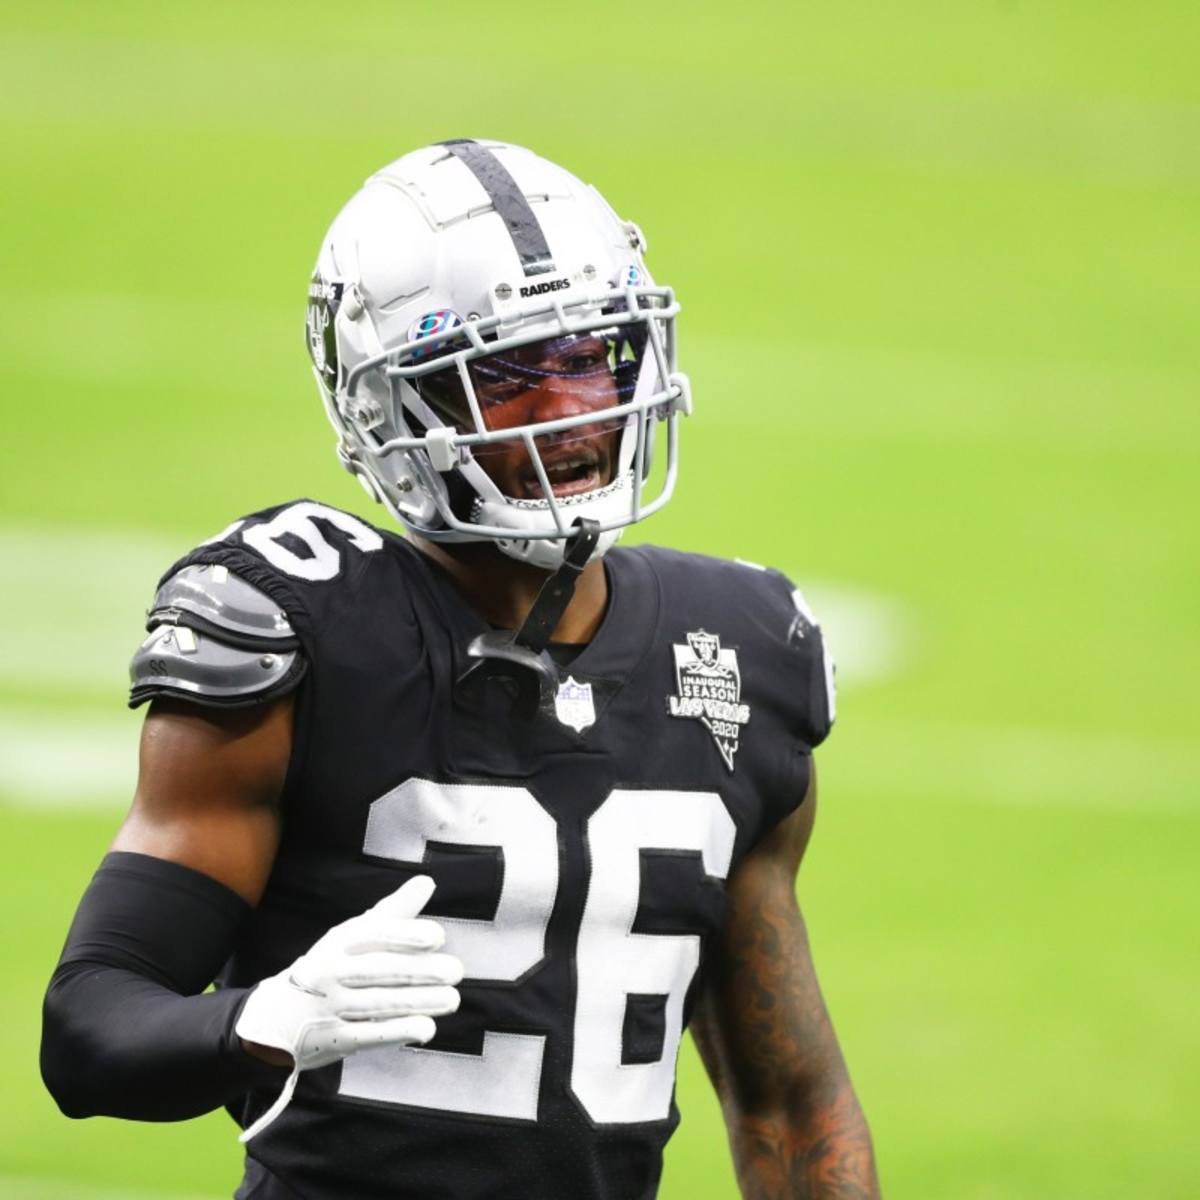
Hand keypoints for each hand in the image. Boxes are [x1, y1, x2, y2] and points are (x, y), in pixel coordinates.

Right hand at [235, 875, 460, 1137]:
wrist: (274, 1016)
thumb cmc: (329, 965)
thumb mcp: (353, 934)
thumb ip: (393, 912)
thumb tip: (428, 882)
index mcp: (340, 942)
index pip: (374, 935)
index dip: (405, 935)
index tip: (438, 936)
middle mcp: (333, 971)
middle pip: (379, 970)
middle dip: (419, 971)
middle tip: (456, 970)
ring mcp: (331, 1007)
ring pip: (378, 1004)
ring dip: (418, 1002)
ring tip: (452, 999)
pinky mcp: (334, 1039)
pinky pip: (369, 1035)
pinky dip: (398, 1032)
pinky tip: (426, 1028)